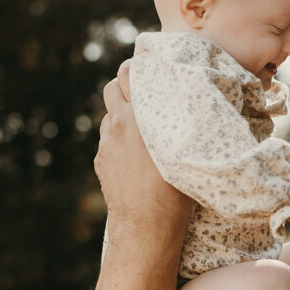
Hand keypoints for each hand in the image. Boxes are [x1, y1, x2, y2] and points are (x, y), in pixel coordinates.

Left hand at [96, 61, 189, 242]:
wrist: (147, 222)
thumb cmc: (175, 187)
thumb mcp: (182, 147)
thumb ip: (177, 121)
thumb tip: (188, 104)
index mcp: (138, 116)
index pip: (128, 74)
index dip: (136, 68)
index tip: (147, 67)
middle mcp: (118, 126)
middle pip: (111, 88)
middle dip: (123, 86)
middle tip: (141, 91)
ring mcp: (106, 144)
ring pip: (109, 116)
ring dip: (121, 115)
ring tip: (140, 126)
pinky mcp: (101, 161)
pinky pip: (107, 140)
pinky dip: (118, 139)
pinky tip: (134, 153)